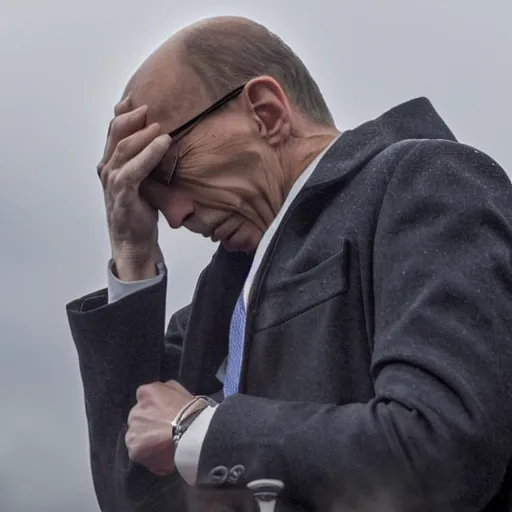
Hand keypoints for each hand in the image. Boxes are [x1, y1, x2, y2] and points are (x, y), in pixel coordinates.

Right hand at [97, 95, 171, 280]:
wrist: (134, 241)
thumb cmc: (140, 211)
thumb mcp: (143, 181)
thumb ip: (145, 162)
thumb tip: (165, 140)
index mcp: (110, 164)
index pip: (114, 131)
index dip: (125, 113)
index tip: (140, 99)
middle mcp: (107, 169)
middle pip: (116, 133)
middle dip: (132, 117)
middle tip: (150, 106)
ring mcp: (112, 180)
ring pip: (124, 148)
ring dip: (142, 134)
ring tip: (159, 124)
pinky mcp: (122, 193)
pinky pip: (135, 168)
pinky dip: (149, 154)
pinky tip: (164, 143)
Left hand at [126, 380, 193, 475]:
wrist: (192, 433)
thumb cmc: (191, 412)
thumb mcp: (181, 390)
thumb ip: (167, 389)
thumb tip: (162, 391)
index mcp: (146, 393)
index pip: (143, 398)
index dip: (154, 408)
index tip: (163, 415)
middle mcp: (135, 410)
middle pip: (138, 418)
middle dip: (148, 424)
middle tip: (164, 430)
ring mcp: (133, 431)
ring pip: (136, 436)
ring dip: (146, 439)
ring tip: (164, 444)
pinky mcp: (134, 449)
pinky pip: (138, 453)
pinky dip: (147, 455)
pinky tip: (161, 454)